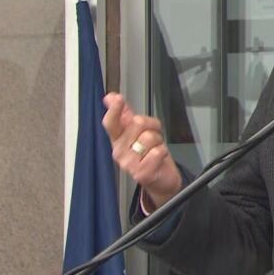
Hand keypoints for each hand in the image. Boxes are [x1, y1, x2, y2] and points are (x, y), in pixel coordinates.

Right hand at [102, 92, 182, 209]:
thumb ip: (125, 113)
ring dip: (158, 140)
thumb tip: (110, 96)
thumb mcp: (138, 131)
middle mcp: (119, 151)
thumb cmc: (149, 153)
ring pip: (149, 137)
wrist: (160, 178)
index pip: (111, 122)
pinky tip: (158, 158)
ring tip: (155, 149)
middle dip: (152, 126)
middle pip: (138, 123)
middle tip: (153, 137)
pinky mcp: (140, 173)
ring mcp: (128, 163)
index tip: (116, 99)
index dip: (114, 110)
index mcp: (117, 138)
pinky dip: (162, 152)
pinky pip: (157, 152)